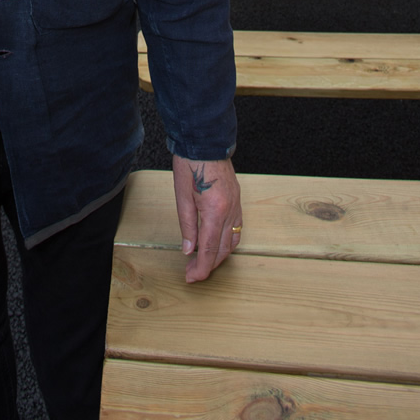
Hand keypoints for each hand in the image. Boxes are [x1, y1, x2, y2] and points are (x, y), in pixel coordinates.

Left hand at [172, 155, 242, 282]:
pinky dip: (228, 242)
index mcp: (215, 211)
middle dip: (208, 265)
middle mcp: (230, 211)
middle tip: (192, 273)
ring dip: (218, 256)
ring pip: (232, 242)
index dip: (200, 268)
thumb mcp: (182, 197)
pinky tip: (218, 245)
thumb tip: (188, 250)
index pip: (208, 250)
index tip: (190, 277)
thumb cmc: (190, 165)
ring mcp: (236, 206)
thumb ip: (187, 226)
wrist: (205, 142)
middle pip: (221, 250)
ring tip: (203, 262)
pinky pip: (237, 229)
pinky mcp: (237, 200)